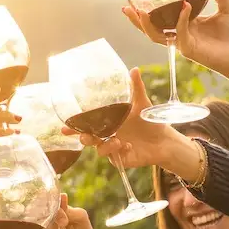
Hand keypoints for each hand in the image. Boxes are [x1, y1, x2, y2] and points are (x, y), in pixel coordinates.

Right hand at [67, 68, 183, 169]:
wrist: (163, 140)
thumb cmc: (149, 121)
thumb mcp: (142, 103)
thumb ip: (136, 88)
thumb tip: (134, 69)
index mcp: (108, 123)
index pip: (87, 125)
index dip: (74, 127)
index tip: (64, 127)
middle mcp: (107, 136)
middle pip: (88, 139)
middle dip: (84, 138)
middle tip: (87, 137)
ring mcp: (113, 148)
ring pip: (100, 150)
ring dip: (106, 146)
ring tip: (117, 141)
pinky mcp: (121, 159)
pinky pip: (114, 158)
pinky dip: (119, 151)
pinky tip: (128, 146)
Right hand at [122, 0, 228, 78]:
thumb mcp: (225, 7)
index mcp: (185, 24)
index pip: (162, 17)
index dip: (148, 9)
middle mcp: (180, 34)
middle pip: (151, 28)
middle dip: (137, 20)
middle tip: (126, 7)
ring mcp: (182, 43)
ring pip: (157, 36)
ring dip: (146, 25)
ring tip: (140, 11)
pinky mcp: (189, 49)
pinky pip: (180, 33)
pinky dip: (181, 19)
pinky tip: (184, 6)